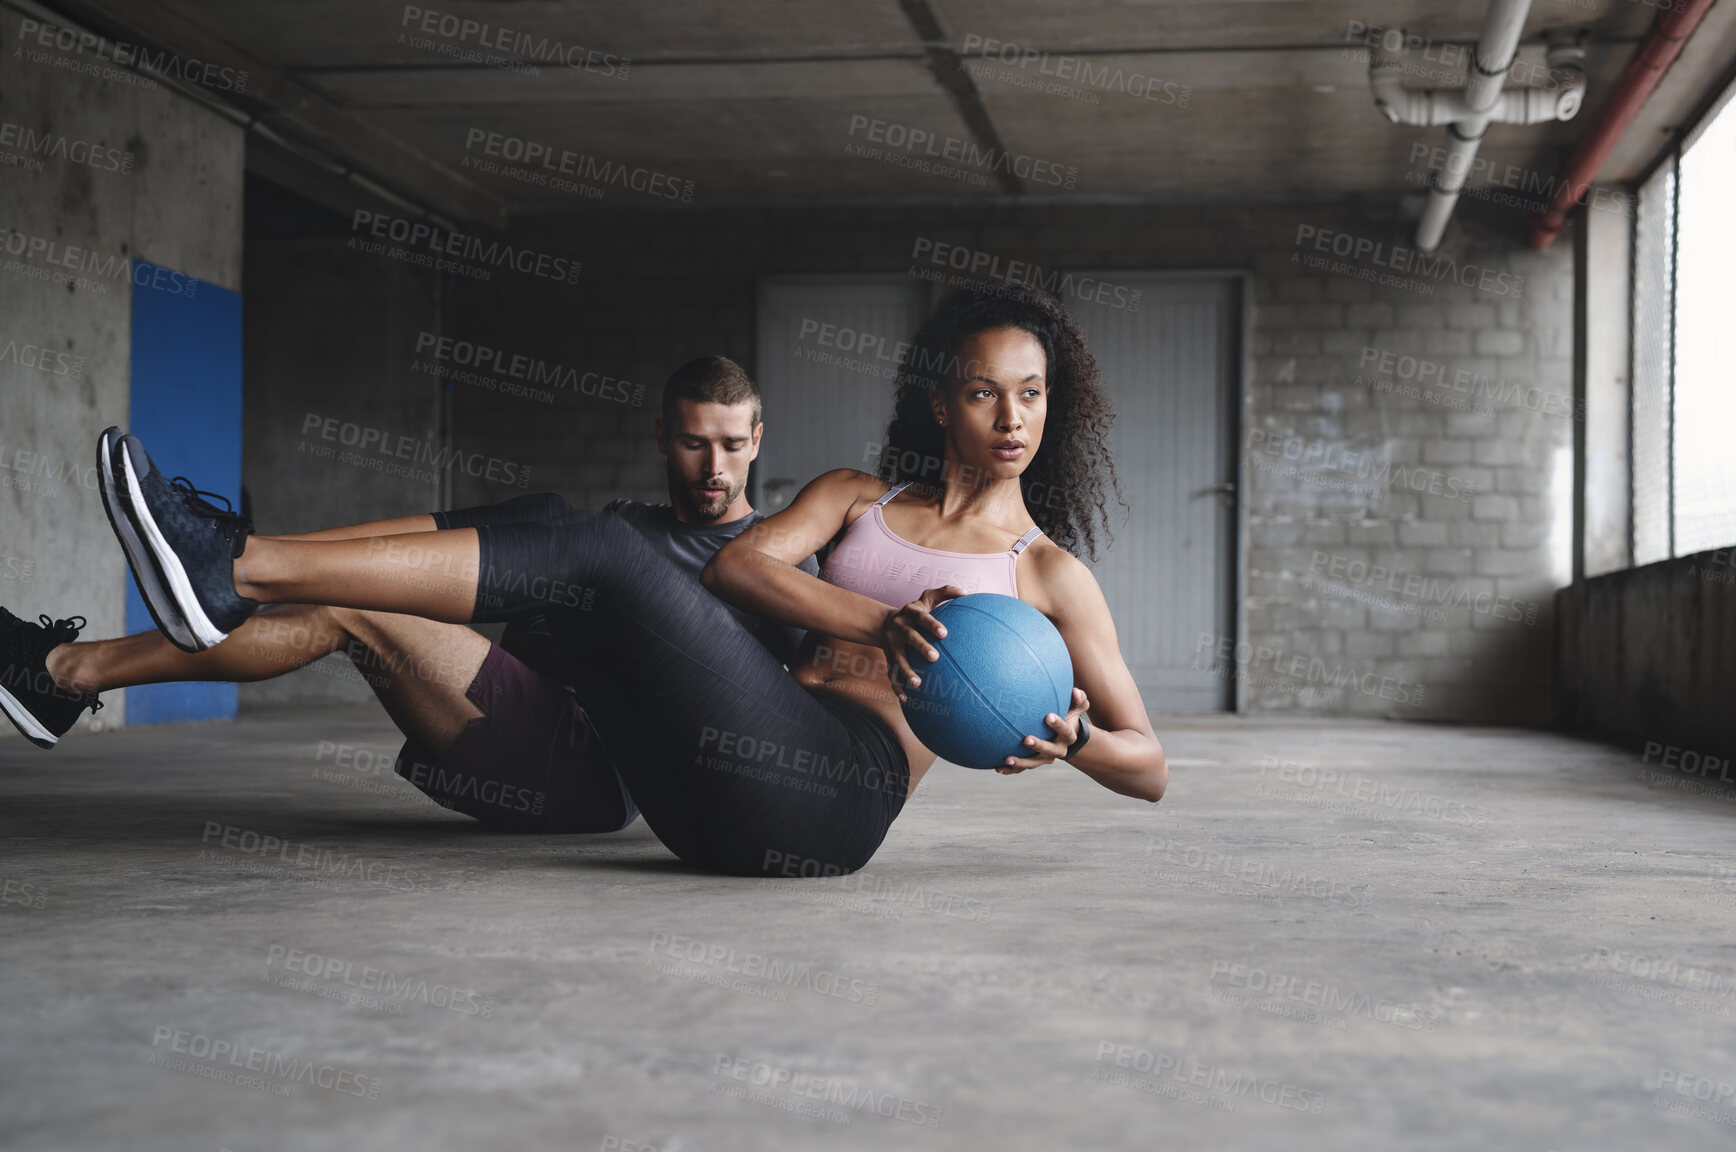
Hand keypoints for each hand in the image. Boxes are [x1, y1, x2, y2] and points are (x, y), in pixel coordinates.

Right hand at [880, 584, 963, 701]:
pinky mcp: (888, 658)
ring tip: (918, 683)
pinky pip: (891, 673)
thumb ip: (945, 592)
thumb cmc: (916, 611)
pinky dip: (897, 686)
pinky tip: (906, 699)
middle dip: (921, 646)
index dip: (931, 624)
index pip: (922, 617)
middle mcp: (900, 628)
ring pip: (898, 659)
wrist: (884, 623)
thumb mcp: (927, 598)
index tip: (944, 633)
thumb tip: (966, 593)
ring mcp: (892, 644)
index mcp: (911, 613)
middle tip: (935, 657)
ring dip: (906, 671)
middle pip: (910, 637)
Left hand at [996, 688, 1090, 773]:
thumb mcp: (1075, 708)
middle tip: (1026, 739)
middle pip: (1049, 750)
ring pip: (1034, 762)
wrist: (1063, 735)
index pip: (1065, 731)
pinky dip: (1011, 769)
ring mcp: (1045, 758)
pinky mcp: (1034, 762)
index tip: (1048, 716)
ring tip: (1007, 759)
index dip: (1058, 725)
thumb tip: (1075, 691)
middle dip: (1038, 745)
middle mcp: (1058, 750)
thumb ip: (1079, 699)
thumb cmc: (1067, 715)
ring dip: (1021, 762)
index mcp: (1068, 737)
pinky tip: (998, 768)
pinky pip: (1022, 768)